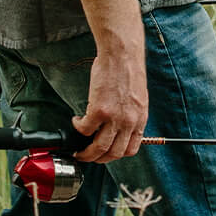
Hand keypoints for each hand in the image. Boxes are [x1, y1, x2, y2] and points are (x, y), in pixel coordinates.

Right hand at [70, 48, 147, 162]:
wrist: (122, 56)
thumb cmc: (128, 71)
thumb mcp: (137, 98)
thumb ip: (131, 114)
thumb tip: (120, 126)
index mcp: (140, 120)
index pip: (131, 150)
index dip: (116, 155)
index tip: (106, 154)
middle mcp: (129, 122)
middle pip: (114, 153)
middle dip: (99, 159)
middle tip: (88, 156)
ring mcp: (114, 118)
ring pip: (99, 147)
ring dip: (86, 152)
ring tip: (78, 149)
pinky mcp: (99, 110)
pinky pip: (85, 128)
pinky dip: (78, 127)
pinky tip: (76, 121)